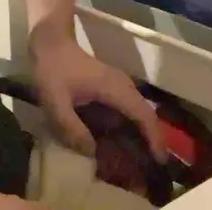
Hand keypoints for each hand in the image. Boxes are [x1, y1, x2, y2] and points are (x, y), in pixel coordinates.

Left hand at [29, 23, 167, 162]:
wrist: (51, 42)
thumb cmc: (53, 70)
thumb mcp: (54, 101)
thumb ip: (71, 127)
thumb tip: (92, 152)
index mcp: (115, 89)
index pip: (144, 115)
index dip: (154, 139)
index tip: (160, 161)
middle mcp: (124, 87)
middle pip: (147, 116)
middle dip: (152, 142)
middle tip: (151, 169)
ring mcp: (119, 86)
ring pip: (139, 114)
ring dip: (142, 136)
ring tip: (138, 162)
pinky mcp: (112, 89)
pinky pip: (128, 111)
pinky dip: (129, 128)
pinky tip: (119, 144)